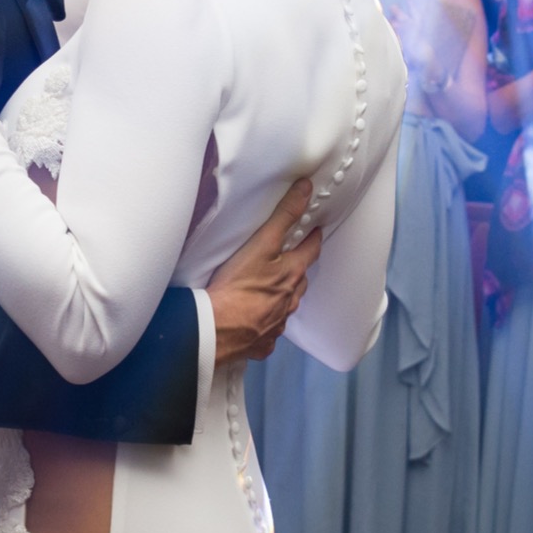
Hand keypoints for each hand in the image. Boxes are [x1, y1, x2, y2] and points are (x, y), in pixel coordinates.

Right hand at [207, 179, 321, 363]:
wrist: (217, 330)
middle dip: (298, 270)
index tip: (315, 231)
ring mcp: (277, 324)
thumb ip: (284, 216)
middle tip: (291, 260)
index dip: (313, 239)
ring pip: (286, 306)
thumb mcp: (262, 243)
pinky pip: (269, 331)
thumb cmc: (238, 286)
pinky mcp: (262, 342)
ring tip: (270, 291)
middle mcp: (289, 301)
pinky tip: (255, 321)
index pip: (310, 251)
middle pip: (300, 281)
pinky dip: (266, 324)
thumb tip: (306, 189)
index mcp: (292, 275)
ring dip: (282, 297)